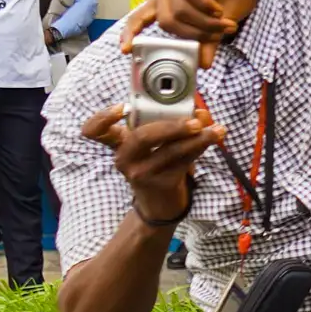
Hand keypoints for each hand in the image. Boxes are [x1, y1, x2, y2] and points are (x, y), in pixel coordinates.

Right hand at [81, 102, 221, 228]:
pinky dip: (201, 147)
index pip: (94, 131)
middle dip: (171, 126)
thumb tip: (201, 113)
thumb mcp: (160, 142)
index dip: (102, 118)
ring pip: (170, 151)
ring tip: (216, 130)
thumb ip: (177, 123)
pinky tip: (214, 138)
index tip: (121, 108)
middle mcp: (125, 158)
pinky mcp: (161, 184)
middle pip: (141, 137)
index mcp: (119, 142)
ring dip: (197, 138)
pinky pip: (184, 162)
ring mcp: (141, 173)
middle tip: (194, 122)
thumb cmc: (159, 164)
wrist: (160, 204)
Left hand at [138, 0, 274, 51]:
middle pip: (165, 19)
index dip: (132, 32)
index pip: (141, 15)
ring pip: (178, 8)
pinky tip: (219, 9)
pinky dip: (206, 6)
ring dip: (204, 22)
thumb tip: (203, 64)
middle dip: (193, 33)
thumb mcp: (220, 24)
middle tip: (215, 34)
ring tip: (223, 24)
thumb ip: (207, 40)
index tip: (126, 49)